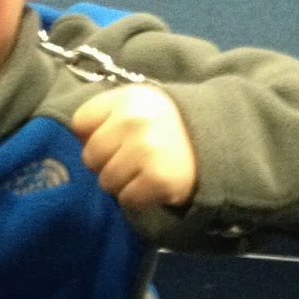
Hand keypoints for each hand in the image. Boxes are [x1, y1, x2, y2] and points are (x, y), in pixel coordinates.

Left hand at [71, 84, 197, 209]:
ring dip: (122, 184)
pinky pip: (127, 199)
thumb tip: (79, 142)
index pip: (80, 123)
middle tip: (132, 161)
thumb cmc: (169, 125)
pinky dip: (138, 199)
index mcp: (126, 98)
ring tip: (144, 173)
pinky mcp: (157, 179)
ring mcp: (146, 150)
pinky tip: (154, 185)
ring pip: (106, 182)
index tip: (113, 140)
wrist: (219, 141)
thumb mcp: (139, 106)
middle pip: (90, 156)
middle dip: (106, 164)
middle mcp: (134, 120)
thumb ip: (106, 116)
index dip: (92, 136)